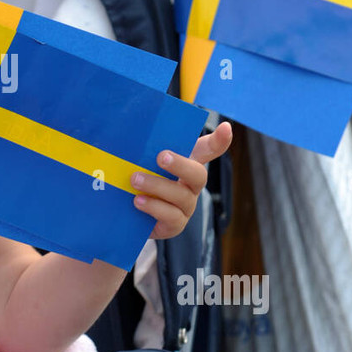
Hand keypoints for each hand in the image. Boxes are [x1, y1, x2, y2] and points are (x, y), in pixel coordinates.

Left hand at [131, 121, 232, 239]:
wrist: (127, 214)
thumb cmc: (139, 179)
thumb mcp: (140, 161)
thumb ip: (142, 146)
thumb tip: (126, 125)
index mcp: (186, 163)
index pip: (208, 150)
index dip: (220, 141)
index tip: (225, 127)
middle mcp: (191, 185)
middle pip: (198, 174)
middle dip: (180, 165)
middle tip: (161, 156)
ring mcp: (185, 207)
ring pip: (182, 196)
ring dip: (158, 186)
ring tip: (135, 180)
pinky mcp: (175, 225)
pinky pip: (171, 217)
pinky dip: (154, 207)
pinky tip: (138, 201)